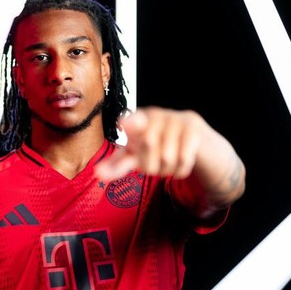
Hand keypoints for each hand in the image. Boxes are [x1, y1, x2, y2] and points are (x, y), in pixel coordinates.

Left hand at [95, 107, 209, 179]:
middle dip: (150, 167)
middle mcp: (155, 116)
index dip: (130, 124)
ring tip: (168, 159)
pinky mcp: (192, 129)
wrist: (188, 131)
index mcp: (136, 120)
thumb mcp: (134, 153)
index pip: (132, 122)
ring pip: (167, 160)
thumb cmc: (155, 142)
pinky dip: (180, 169)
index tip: (125, 124)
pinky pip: (184, 160)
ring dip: (167, 169)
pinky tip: (180, 159)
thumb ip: (116, 164)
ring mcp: (174, 121)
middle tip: (154, 161)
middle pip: (148, 154)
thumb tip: (98, 173)